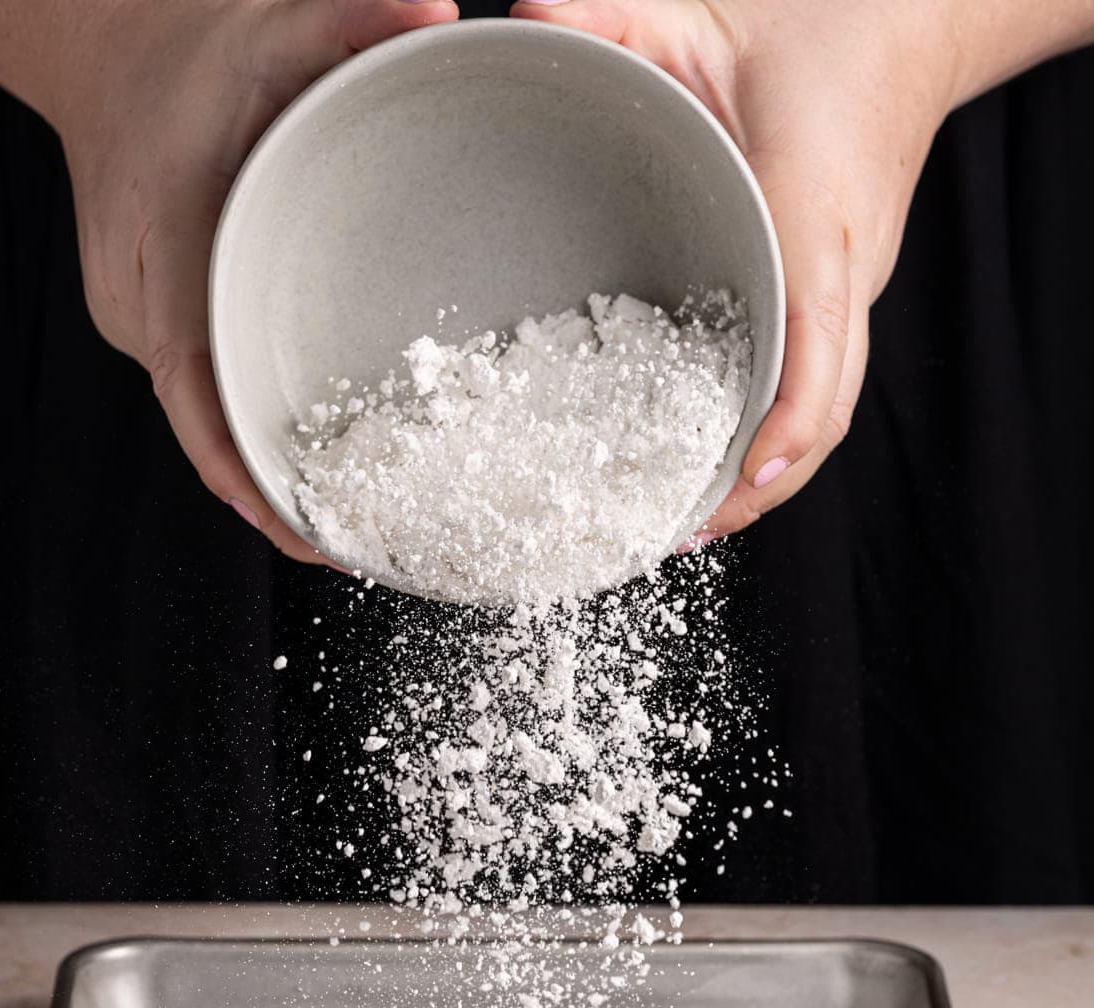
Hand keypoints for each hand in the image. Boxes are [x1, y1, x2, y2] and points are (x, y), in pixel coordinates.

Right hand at [50, 0, 457, 561]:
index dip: (244, 474)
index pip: (197, 396)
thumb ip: (344, 21)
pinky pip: (221, 395)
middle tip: (351, 552)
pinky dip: (265, 435)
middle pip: (210, 431)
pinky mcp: (180, 325)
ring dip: (272, 479)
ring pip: (215, 421)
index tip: (297, 531)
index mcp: (164, 259)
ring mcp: (159, 324)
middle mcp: (152, 310)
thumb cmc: (182, 55)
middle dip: (274, 500)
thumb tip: (435, 14)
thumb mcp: (264, 26)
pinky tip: (321, 465)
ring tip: (347, 531)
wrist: (108, 53)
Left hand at [512, 0, 957, 538]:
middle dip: (756, 487)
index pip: (817, 340)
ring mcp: (846, 294)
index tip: (746, 474)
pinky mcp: (832, 301)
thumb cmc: (813, 32)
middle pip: (823, 411)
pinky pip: (810, 392)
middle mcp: (842, 273)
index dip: (786, 421)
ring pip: (820, 415)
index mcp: (815, 215)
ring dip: (761, 481)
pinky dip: (766, 444)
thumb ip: (618, 22)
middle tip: (677, 533)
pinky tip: (712, 475)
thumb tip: (529, 18)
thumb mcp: (702, 20)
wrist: (900, 29)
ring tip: (686, 527)